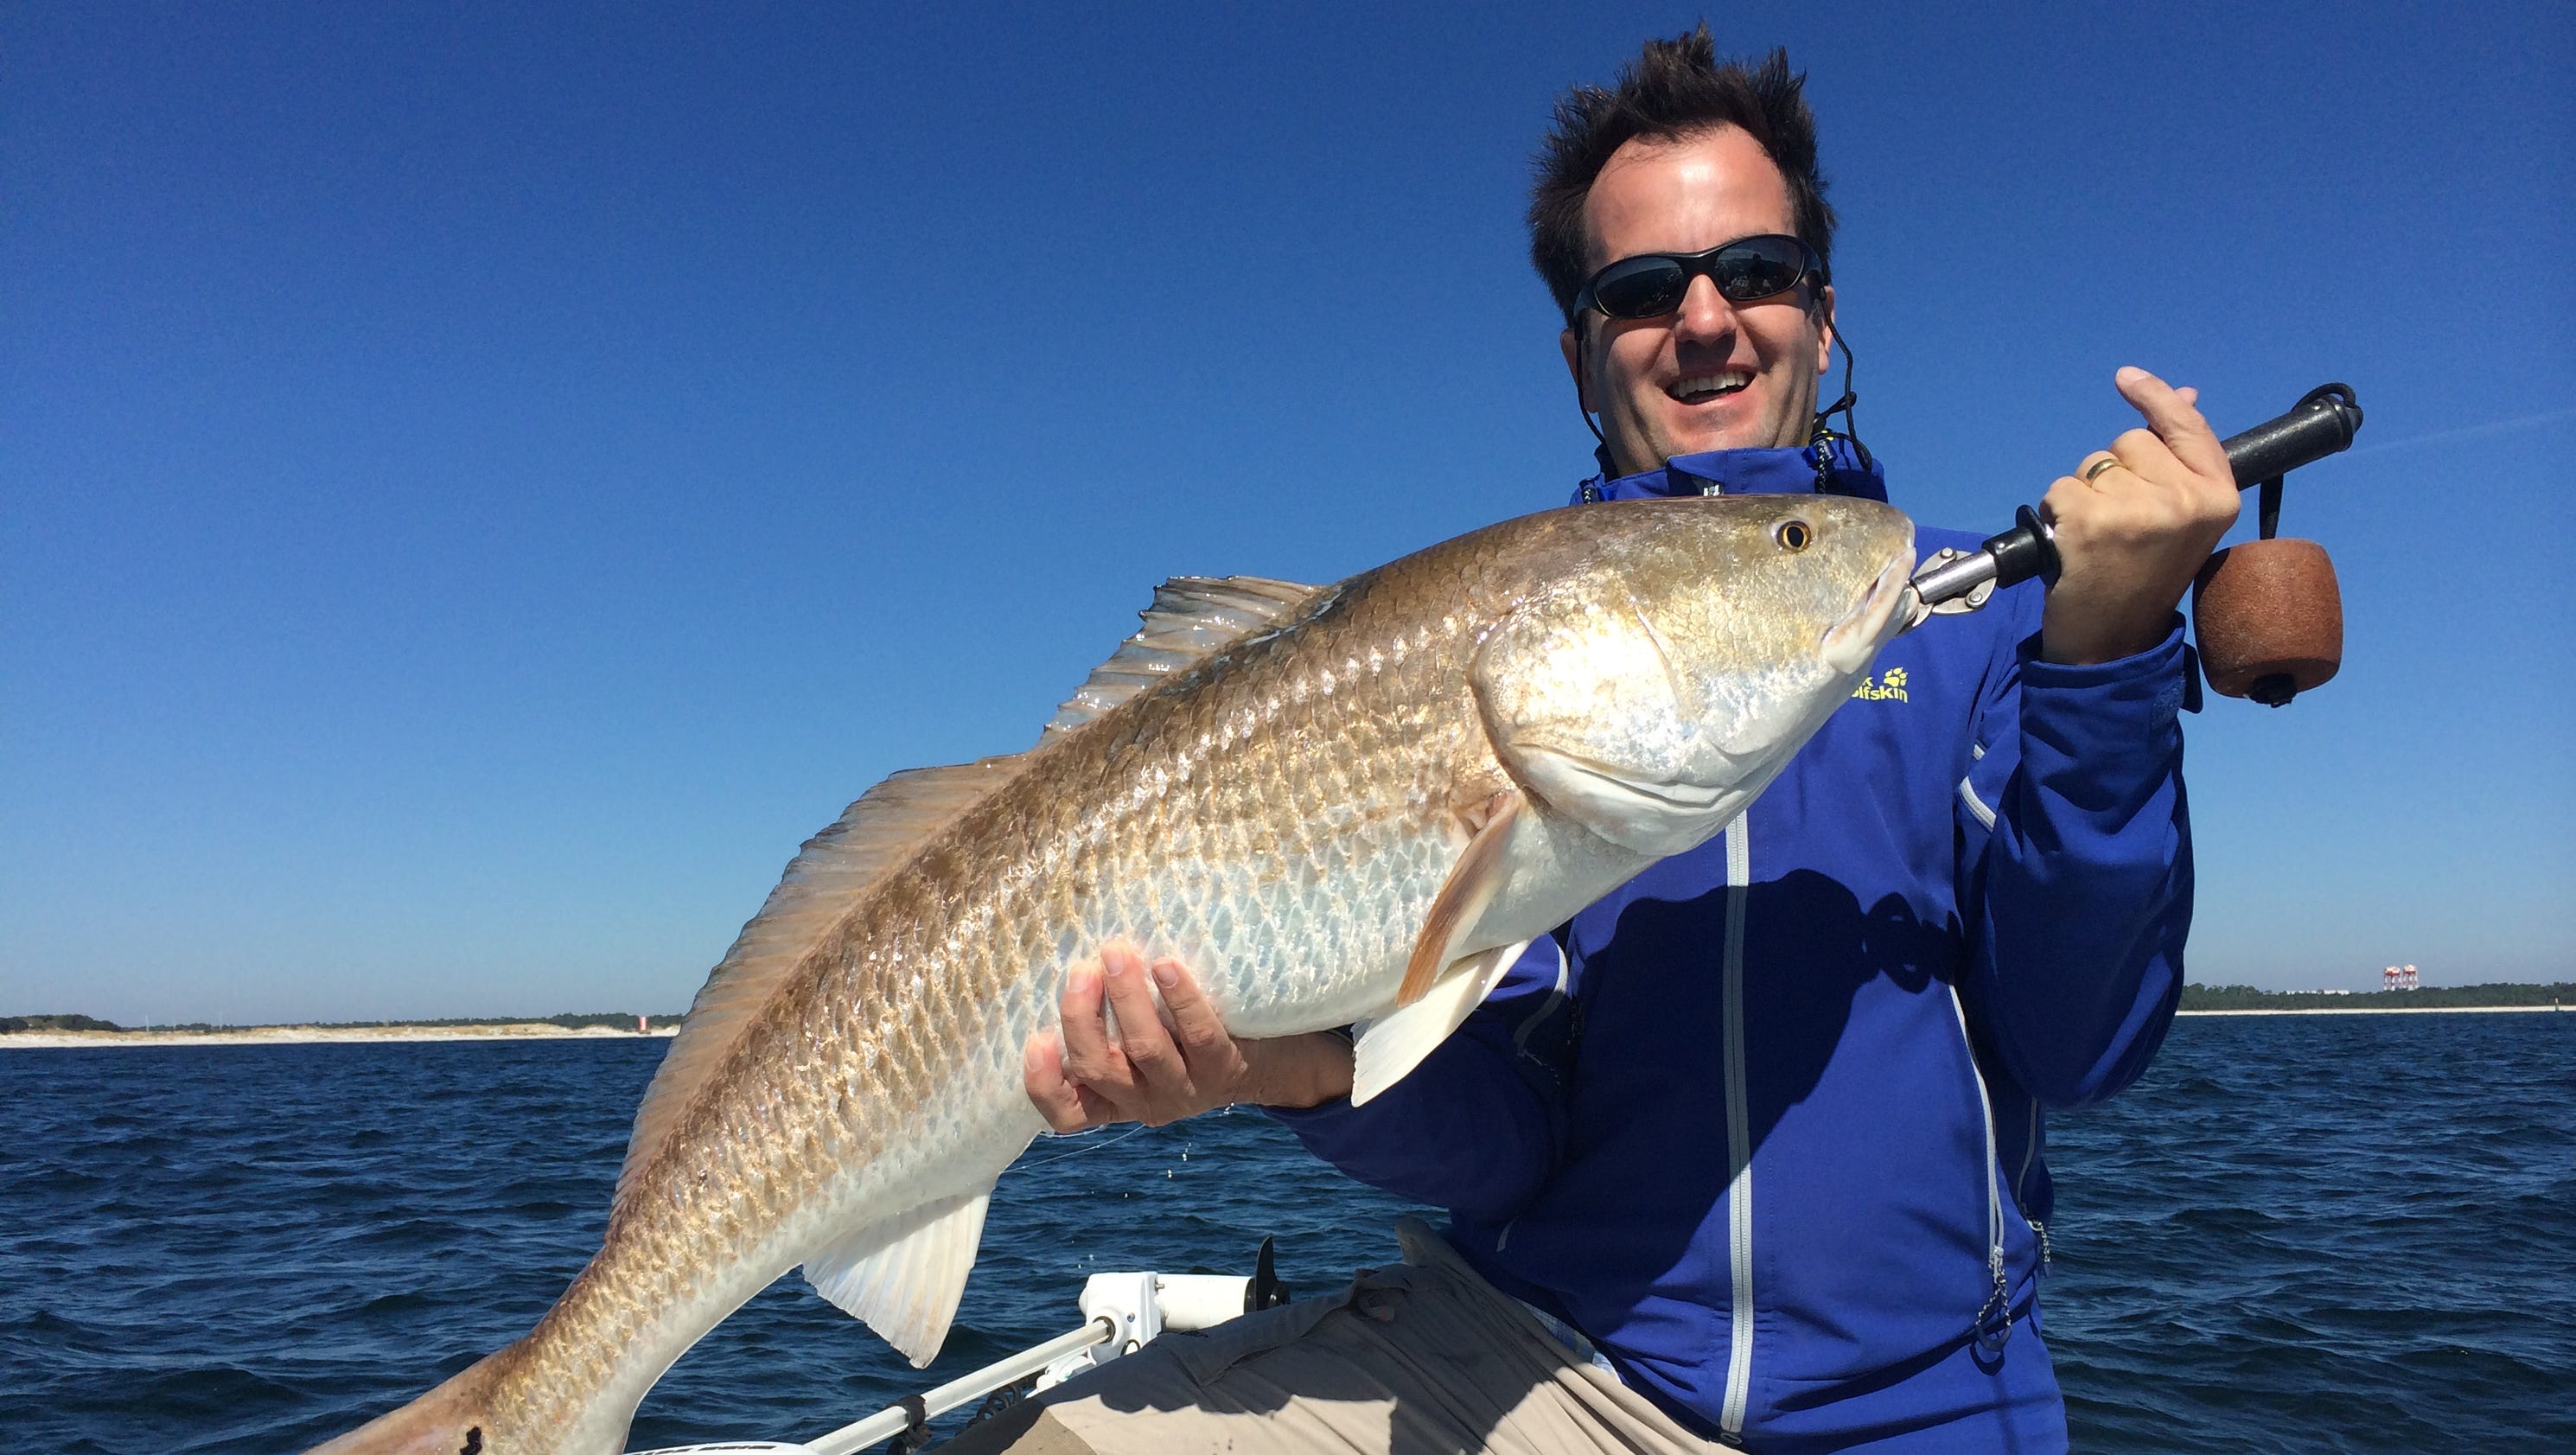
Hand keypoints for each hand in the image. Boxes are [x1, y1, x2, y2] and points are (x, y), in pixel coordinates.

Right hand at [1021, 941, 1353, 1131]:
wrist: (1275, 1063)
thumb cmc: (1190, 1038)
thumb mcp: (1146, 1043)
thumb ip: (1110, 1023)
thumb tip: (1075, 957)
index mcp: (1117, 1099)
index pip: (1067, 1114)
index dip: (1043, 1084)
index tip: (1035, 1039)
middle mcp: (1146, 1102)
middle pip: (1099, 1069)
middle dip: (1082, 1017)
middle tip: (1082, 969)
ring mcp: (1186, 1089)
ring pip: (1144, 1050)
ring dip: (1126, 999)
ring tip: (1118, 954)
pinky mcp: (1225, 1068)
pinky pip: (1197, 1034)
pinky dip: (1179, 999)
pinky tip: (1167, 966)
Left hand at [2037, 367, 2240, 664]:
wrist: (2114, 641)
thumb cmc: (2145, 576)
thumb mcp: (2183, 518)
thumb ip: (2183, 459)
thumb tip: (2185, 396)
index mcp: (2217, 496)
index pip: (2186, 426)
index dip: (2156, 397)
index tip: (2127, 377)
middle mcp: (2184, 500)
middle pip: (2129, 441)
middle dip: (2116, 472)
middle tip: (2122, 523)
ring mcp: (2139, 510)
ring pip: (2092, 465)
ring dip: (2084, 494)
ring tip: (2100, 539)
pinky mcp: (2092, 522)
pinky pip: (2060, 488)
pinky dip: (2057, 512)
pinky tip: (2074, 545)